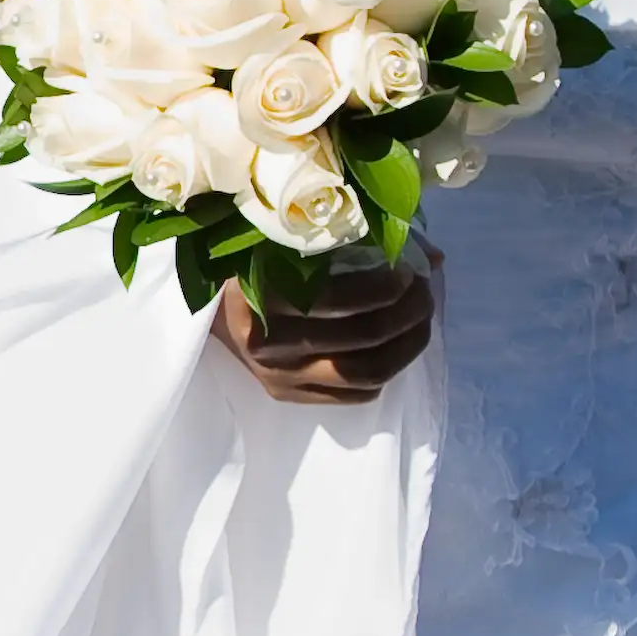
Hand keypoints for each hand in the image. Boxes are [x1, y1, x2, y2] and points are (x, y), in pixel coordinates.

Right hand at [211, 262, 434, 405]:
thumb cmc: (253, 261)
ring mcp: (278, 376)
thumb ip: (355, 240)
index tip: (406, 268)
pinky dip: (386, 372)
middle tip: (423, 291)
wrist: (205, 307)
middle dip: (408, 313)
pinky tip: (395, 346)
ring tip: (421, 320)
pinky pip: (354, 395)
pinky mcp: (286, 395)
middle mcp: (268, 343)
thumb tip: (431, 256)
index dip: (385, 286)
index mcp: (261, 294)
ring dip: (407, 346)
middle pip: (362, 338)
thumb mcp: (291, 241)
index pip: (339, 299)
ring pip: (365, 373)